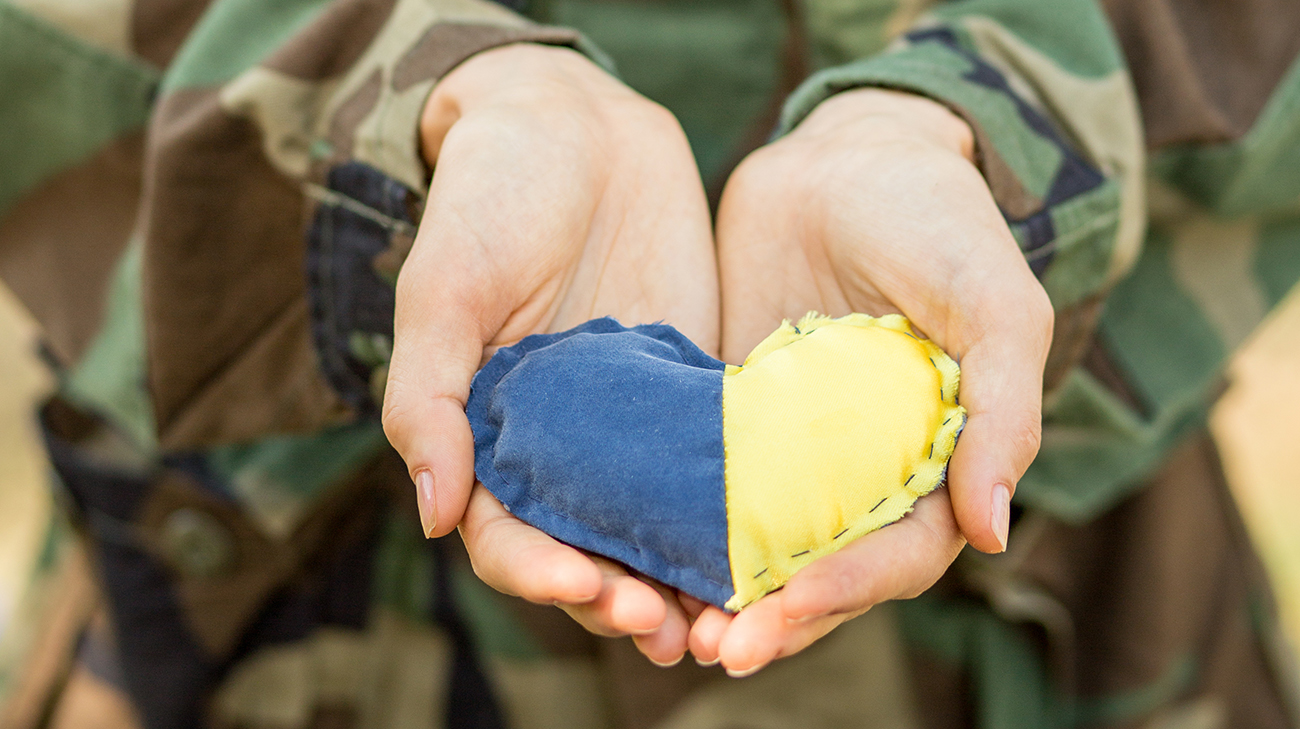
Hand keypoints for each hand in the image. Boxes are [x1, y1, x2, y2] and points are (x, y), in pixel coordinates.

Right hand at [381, 43, 716, 662]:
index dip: (541, 571)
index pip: (508, 533)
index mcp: (490, 434)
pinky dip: (737, 515)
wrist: (576, 129)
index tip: (586, 587)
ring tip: (722, 624)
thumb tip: (432, 514)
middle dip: (620, 596)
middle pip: (587, 547)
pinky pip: (717, 466)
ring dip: (682, 580)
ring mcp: (630, 425)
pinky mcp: (693, 394)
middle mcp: (561, 444)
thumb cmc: (490, 200)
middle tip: (665, 628)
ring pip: (655, 525)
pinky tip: (769, 547)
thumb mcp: (444, 292)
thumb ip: (429, 400)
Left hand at [696, 88, 1052, 672]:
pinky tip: (632, 549)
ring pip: (756, 543)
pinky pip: (703, 482)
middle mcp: (862, 471)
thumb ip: (1003, 412)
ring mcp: (793, 449)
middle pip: (819, 568)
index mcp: (933, 461)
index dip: (844, 589)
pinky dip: (678, 523)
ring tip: (666, 626)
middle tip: (715, 649)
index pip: (895, 554)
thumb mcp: (994, 302)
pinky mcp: (733, 418)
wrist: (848, 156)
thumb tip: (995, 534)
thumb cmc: (939, 220)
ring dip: (717, 592)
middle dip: (771, 616)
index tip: (782, 610)